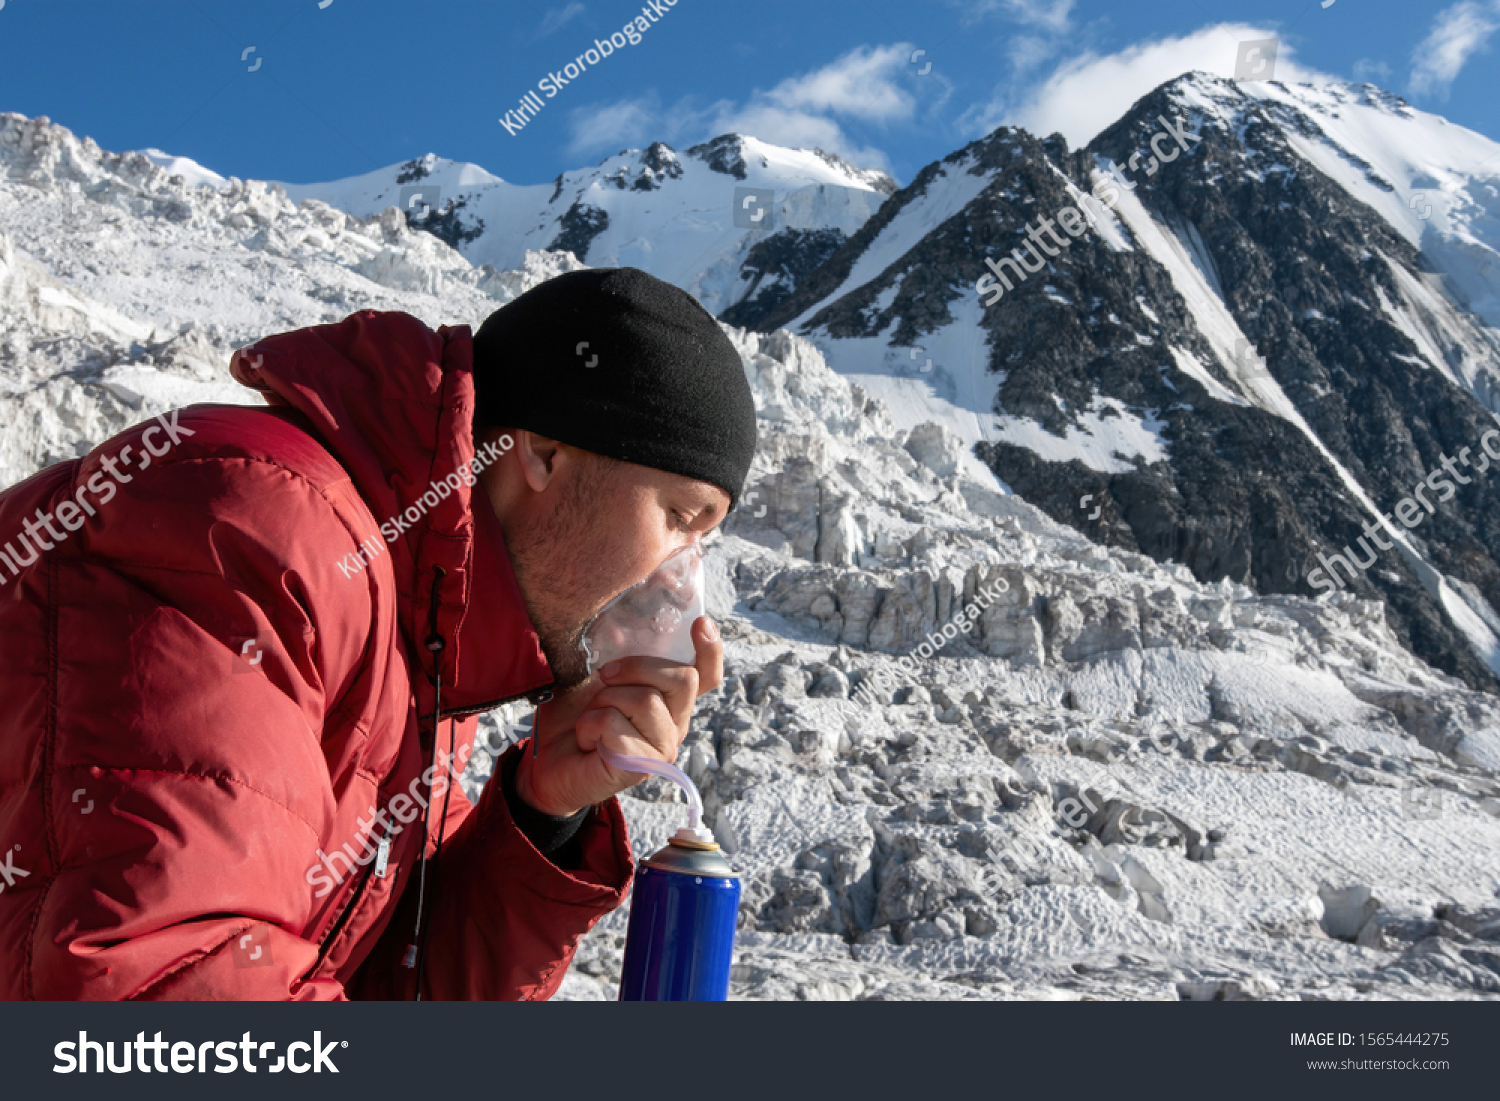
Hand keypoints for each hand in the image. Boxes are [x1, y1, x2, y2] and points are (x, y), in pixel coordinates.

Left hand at [514, 616, 722, 816]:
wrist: (545, 761)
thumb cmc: (573, 716)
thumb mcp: (591, 675)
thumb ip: (612, 653)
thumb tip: (619, 628)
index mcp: (668, 699)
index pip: (705, 675)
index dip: (710, 650)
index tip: (701, 623)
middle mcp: (674, 723)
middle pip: (683, 679)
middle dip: (637, 667)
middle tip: (605, 675)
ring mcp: (662, 748)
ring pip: (645, 700)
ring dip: (602, 701)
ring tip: (590, 719)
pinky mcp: (641, 767)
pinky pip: (615, 725)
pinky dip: (589, 725)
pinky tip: (586, 741)